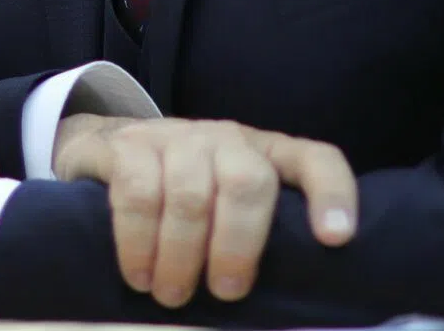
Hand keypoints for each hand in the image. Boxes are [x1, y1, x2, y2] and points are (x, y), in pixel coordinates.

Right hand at [53, 112, 356, 309]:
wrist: (107, 150)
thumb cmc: (183, 201)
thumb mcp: (225, 214)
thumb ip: (253, 240)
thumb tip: (289, 306)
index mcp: (264, 156)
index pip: (314, 159)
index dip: (332, 194)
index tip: (336, 239)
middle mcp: (225, 138)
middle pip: (248, 182)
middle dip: (237, 246)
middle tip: (223, 292)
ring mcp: (174, 136)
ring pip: (191, 193)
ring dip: (181, 255)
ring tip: (170, 293)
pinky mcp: (126, 145)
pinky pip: (138, 192)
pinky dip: (139, 243)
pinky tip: (138, 274)